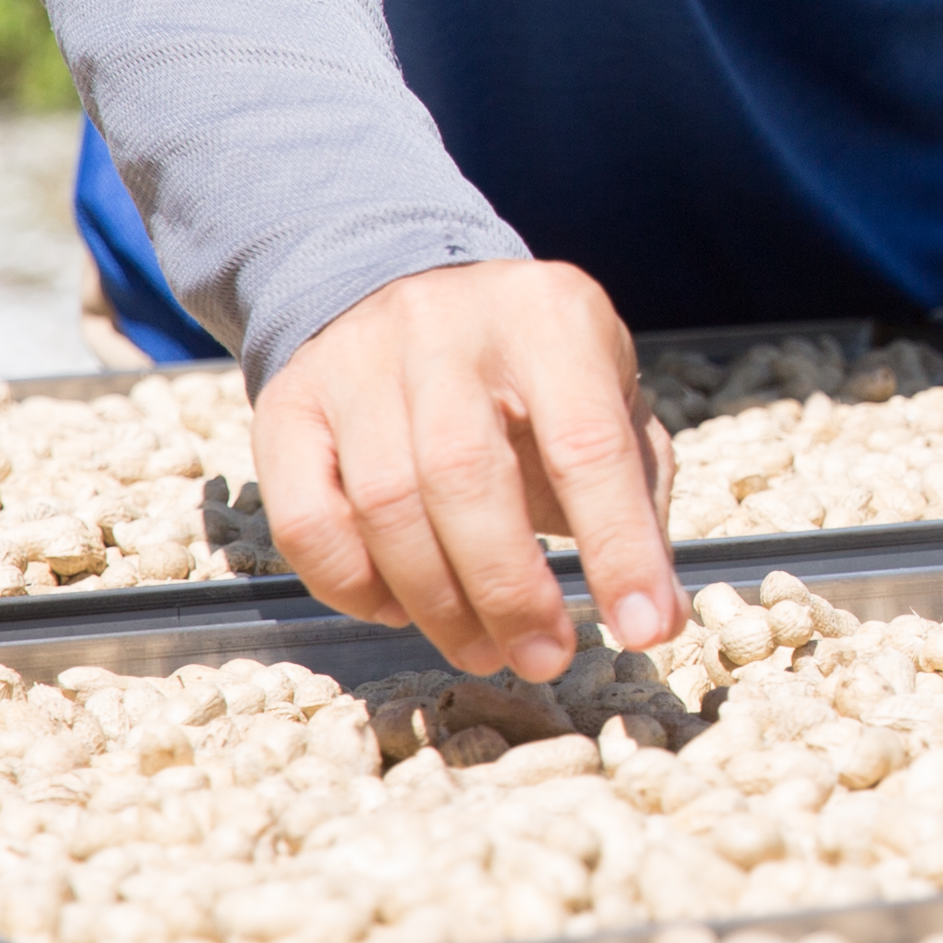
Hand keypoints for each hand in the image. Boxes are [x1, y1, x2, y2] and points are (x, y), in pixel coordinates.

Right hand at [255, 259, 678, 679]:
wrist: (402, 284)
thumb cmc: (529, 373)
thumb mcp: (606, 396)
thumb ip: (636, 495)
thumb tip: (654, 615)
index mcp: (549, 316)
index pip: (587, 443)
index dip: (620, 546)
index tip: (645, 628)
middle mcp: (446, 326)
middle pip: (467, 477)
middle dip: (510, 590)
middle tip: (543, 658)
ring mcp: (357, 363)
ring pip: (385, 506)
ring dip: (437, 604)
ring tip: (484, 648)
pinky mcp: (288, 406)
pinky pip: (305, 521)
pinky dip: (353, 588)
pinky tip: (400, 611)